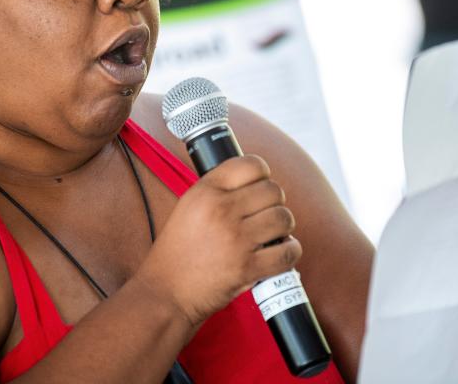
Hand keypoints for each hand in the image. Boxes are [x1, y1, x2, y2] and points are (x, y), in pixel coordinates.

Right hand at [135, 154, 300, 325]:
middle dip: (275, 203)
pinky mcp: (248, 267)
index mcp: (205, 192)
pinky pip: (288, 251)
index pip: (252, 164)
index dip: (263, 174)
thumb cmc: (177, 252)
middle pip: (273, 191)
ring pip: (284, 219)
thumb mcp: (188, 207)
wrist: (166, 293)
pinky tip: (281, 252)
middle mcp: (221, 210)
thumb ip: (218, 191)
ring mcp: (236, 239)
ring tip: (272, 234)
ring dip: (284, 227)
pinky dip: (290, 252)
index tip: (260, 186)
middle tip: (265, 215)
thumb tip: (254, 182)